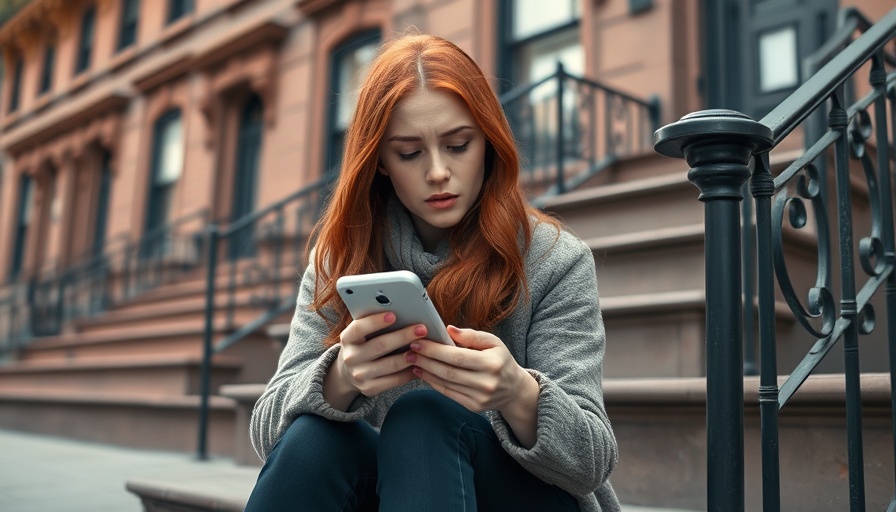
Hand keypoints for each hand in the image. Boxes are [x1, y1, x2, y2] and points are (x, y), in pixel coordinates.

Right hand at [335, 313, 428, 396]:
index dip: (375, 321)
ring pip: (390, 365)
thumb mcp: (362, 334)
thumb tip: (404, 313)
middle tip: (422, 329)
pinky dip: (410, 372)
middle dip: (403, 336)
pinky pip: (395, 380)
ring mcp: (359, 375)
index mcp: (347, 338)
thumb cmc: (363, 345)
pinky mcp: (369, 388)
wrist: (348, 372)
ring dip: (410, 356)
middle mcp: (351, 357)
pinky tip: (420, 364)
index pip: (359, 328)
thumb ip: (375, 324)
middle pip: (380, 346)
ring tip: (425, 348)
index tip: (393, 315)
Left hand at [406, 325, 537, 416]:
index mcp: (491, 364)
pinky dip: (433, 383)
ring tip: (413, 361)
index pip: (457, 356)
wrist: (513, 389)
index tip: (418, 342)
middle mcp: (486, 383)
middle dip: (426, 360)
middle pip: (448, 371)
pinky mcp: (473, 407)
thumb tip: (449, 329)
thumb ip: (471, 335)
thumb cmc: (500, 360)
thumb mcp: (493, 342)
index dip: (435, 350)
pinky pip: (448, 393)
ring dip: (426, 372)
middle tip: (409, 351)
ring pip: (446, 383)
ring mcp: (479, 398)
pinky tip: (424, 373)